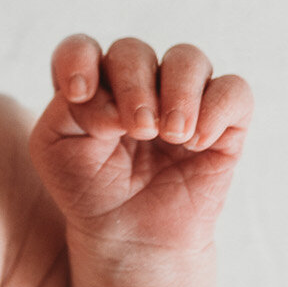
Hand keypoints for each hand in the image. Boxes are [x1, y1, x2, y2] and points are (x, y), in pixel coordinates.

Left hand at [29, 35, 250, 255]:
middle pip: (133, 51)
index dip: (79, 59)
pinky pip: (233, 89)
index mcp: (91, 84)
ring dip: (177, 92)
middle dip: (132, 86)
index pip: (81, 48)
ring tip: (170, 134)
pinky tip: (198, 142)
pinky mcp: (222, 122)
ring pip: (188, 58)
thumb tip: (116, 103)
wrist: (130, 238)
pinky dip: (216, 109)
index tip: (78, 93)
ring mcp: (179, 99)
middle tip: (137, 130)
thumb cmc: (88, 190)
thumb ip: (66, 109)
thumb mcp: (54, 148)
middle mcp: (135, 84)